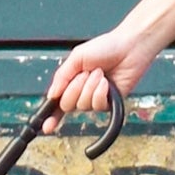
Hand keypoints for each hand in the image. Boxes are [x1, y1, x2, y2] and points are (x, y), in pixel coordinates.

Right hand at [39, 27, 156, 132]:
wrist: (129, 47)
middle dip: (74, 89)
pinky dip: (100, 92)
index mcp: (72, 81)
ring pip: (83, 105)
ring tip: (99, 73)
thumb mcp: (77, 57)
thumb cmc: (106, 47)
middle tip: (84, 74)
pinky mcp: (110, 102)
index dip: (51, 116)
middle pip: (67, 105)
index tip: (46, 127)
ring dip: (90, 87)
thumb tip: (51, 95)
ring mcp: (96, 98)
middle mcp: (82, 92)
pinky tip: (106, 82)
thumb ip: (62, 76)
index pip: (58, 102)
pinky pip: (98, 105)